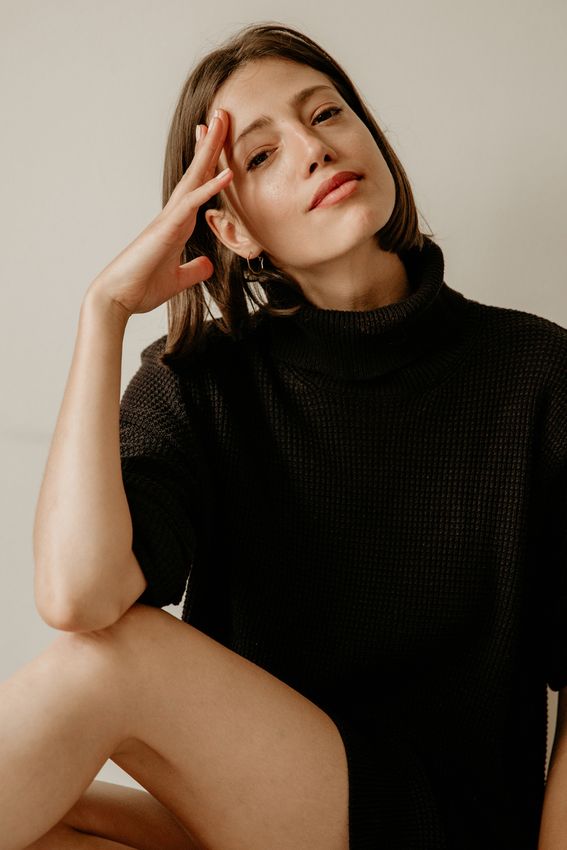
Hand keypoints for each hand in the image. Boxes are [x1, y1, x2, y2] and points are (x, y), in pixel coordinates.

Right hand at [86, 109, 232, 319]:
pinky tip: (227, 173)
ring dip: (209, 150)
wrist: (117, 298)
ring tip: (221, 122)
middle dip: (209, 144)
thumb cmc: (140, 288)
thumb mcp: (177, 280)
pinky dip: (210, 187)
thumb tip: (207, 266)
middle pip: (195, 172)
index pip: (196, 188)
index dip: (207, 165)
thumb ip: (193, 271)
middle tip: (220, 115)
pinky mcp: (167, 228)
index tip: (215, 142)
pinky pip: (192, 203)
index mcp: (176, 225)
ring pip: (193, 177)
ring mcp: (169, 218)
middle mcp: (172, 216)